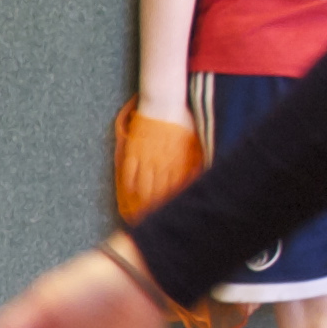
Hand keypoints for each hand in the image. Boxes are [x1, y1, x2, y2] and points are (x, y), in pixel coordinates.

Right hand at [112, 103, 202, 219]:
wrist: (163, 102)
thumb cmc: (182, 120)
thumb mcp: (195, 142)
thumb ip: (195, 163)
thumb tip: (198, 180)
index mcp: (178, 162)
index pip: (175, 191)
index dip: (171, 207)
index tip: (169, 219)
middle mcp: (161, 164)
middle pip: (157, 194)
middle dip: (155, 211)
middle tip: (151, 225)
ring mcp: (145, 159)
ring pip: (142, 188)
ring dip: (141, 204)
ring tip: (139, 217)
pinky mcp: (133, 152)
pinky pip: (128, 174)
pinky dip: (128, 188)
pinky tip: (128, 198)